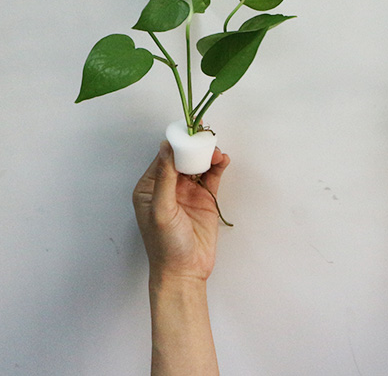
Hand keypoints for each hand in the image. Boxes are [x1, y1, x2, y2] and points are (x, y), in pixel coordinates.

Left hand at [133, 141, 229, 280]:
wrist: (185, 271)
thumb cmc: (165, 245)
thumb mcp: (162, 209)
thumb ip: (164, 177)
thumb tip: (166, 147)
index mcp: (150, 187)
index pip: (165, 157)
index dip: (177, 142)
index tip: (189, 130)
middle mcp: (169, 186)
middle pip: (183, 157)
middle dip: (195, 145)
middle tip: (206, 135)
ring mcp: (188, 192)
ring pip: (198, 164)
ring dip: (207, 154)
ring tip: (216, 151)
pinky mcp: (205, 198)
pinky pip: (212, 176)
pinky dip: (217, 166)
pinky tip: (222, 160)